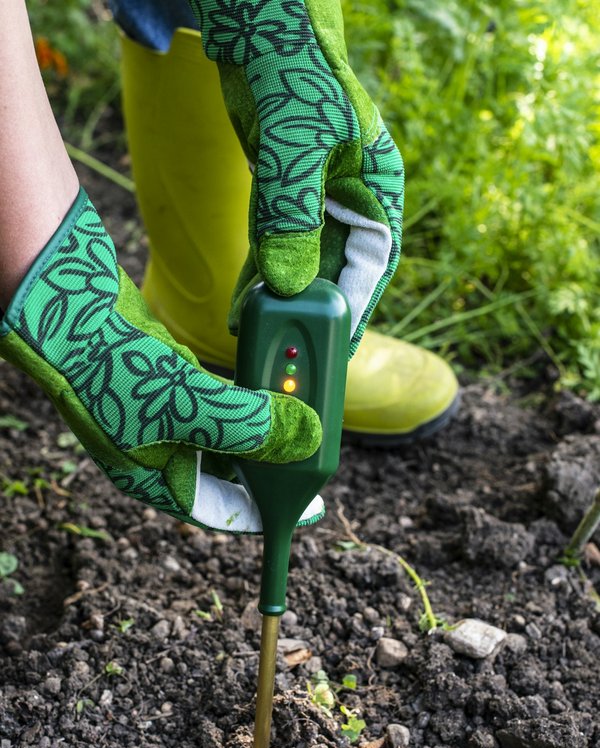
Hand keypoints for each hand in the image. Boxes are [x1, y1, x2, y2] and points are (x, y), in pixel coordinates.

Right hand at [0, 189, 322, 530]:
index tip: (306, 507)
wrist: (59, 306)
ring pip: (228, 428)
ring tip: (302, 413)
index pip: (223, 510)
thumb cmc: (106, 368)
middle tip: (313, 448)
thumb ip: (247, 425)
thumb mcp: (184, 406)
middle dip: (273, 461)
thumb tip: (307, 438)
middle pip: (231, 470)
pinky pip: (219, 394)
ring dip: (263, 421)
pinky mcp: (167, 376)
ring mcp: (163, 413)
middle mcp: (160, 451)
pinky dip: (244, 390)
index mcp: (156, 478)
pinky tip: (268, 380)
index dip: (266, 511)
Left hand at [189, 0, 403, 356]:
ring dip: (283, 300)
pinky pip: (277, 247)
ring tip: (259, 336)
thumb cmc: (291, 72)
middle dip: (313, 312)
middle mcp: (353, 199)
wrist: (261, 28)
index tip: (336, 344)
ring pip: (305, 264)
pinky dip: (261, 275)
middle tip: (291, 354)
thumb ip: (291, 214)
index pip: (373, 262)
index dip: (356, 306)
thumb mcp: (293, 144)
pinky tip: (243, 303)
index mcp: (376, 187)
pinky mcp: (286, 198)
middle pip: (338, 271)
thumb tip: (288, 283)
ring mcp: (319, 201)